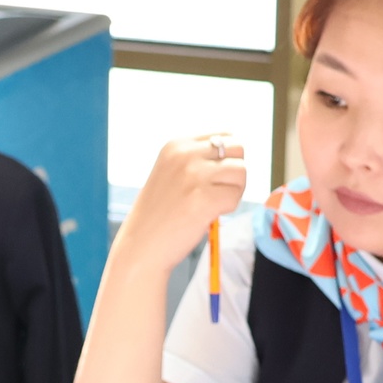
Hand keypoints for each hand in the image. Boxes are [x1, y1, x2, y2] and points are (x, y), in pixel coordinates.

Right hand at [110, 134, 247, 274]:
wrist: (141, 246)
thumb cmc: (160, 215)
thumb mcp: (172, 174)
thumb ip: (198, 160)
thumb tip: (238, 155)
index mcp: (176, 145)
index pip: (224, 136)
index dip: (227, 159)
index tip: (213, 179)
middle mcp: (185, 154)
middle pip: (238, 149)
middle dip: (234, 172)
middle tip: (216, 192)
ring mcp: (194, 175)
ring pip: (241, 172)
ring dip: (233, 191)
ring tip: (211, 205)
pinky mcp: (204, 198)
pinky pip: (235, 196)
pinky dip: (227, 209)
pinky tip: (207, 216)